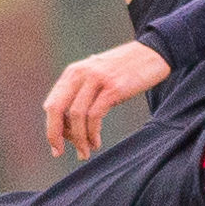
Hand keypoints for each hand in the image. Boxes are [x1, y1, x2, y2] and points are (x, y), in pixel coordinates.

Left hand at [43, 41, 170, 159]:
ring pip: (76, 116)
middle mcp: (81, 74)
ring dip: (78, 139)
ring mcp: (97, 79)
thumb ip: (82, 93)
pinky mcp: (114, 88)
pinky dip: (92, 133)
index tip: (56, 146)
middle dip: (55, 134)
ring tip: (86, 152)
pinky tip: (96, 142)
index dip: (51, 128)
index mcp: (73, 72)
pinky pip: (95, 115)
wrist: (153, 53)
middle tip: (59, 152)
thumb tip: (69, 125)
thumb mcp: (97, 76)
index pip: (51, 104)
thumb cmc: (126, 70)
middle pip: (56, 109)